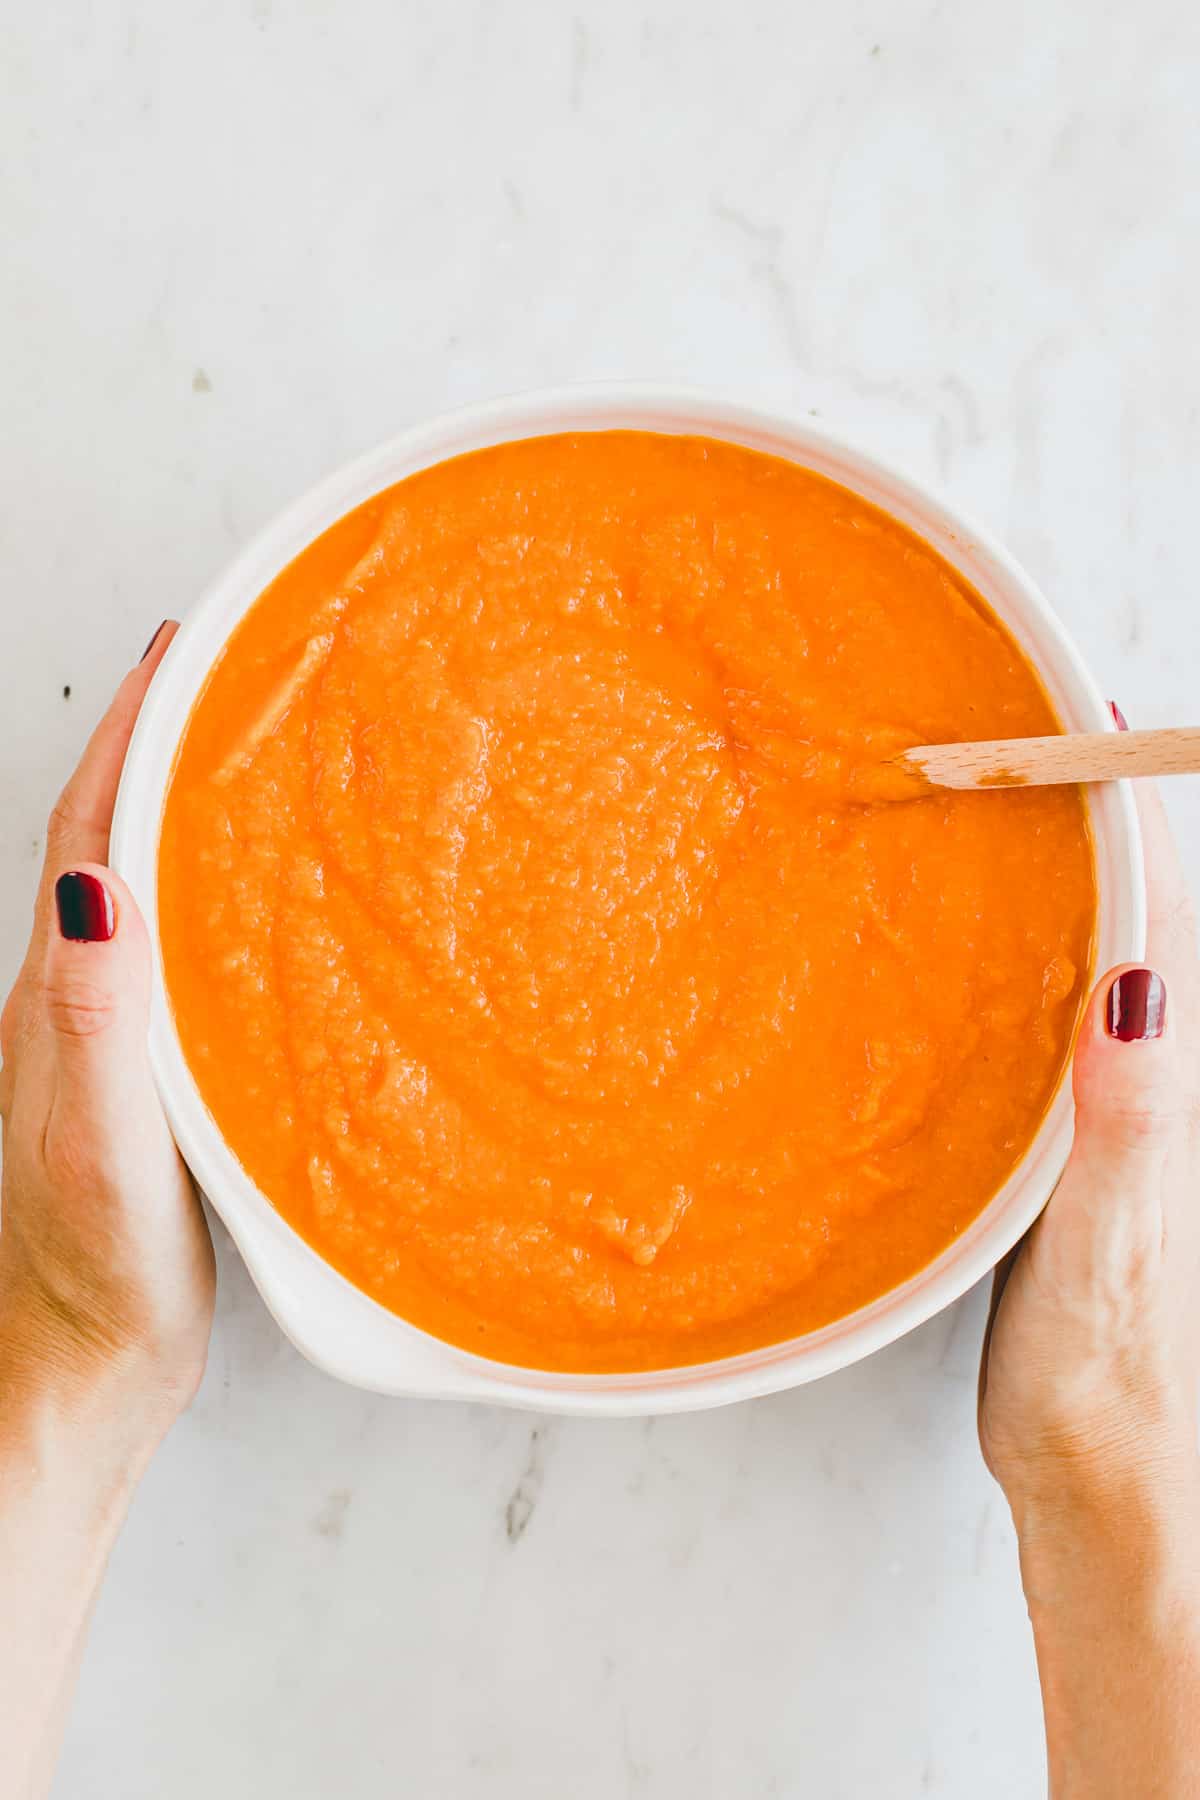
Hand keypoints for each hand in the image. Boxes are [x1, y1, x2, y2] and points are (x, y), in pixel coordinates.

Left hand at [0, 625, 214, 1448]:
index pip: (87, 833)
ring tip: (255, 762)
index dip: (130, 735)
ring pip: (151, 894)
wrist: (79, 1370)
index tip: (183, 654)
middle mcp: (78, 1003)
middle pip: (113, 842)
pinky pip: (185, 957)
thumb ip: (96, 1015)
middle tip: (231, 681)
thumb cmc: (89, 1269)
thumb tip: (97, 882)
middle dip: (161, 748)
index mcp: (58, 998)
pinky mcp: (157, 1082)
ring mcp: (116, 1042)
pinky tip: (268, 911)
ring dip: (187, 816)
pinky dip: (218, 901)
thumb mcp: (98, 1138)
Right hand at [979, 781, 1199, 1517]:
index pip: (1166, 925)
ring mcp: (1121, 1121)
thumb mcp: (1105, 1258)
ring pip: (1104, 973)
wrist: (1106, 1487)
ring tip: (1003, 818)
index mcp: (1173, 1095)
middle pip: (1143, 930)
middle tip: (1031, 747)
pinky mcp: (1079, 1155)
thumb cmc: (1108, 1385)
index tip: (1097, 731)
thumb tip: (1136, 988)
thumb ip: (1126, 1129)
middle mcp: (1159, 1092)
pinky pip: (1064, 1030)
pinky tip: (982, 962)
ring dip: (1070, 892)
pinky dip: (1036, 969)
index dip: (1134, 821)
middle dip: (1100, 833)